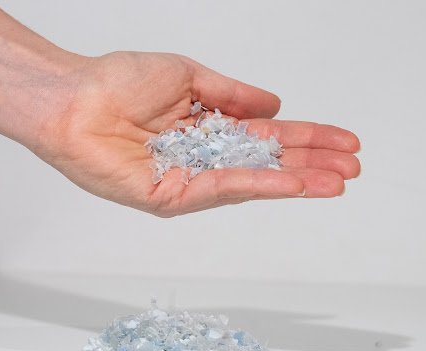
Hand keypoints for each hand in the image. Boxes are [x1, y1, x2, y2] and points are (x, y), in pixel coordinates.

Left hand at [39, 52, 360, 216]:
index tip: (343, 141)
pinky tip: (293, 183)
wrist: (71, 98)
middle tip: (353, 168)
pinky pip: (222, 189)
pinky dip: (259, 184)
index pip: (269, 137)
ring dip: (298, 180)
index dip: (307, 138)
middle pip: (269, 163)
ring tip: (337, 181)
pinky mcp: (172, 197)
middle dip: (313, 164)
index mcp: (210, 130)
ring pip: (253, 182)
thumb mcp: (189, 77)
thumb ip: (233, 95)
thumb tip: (275, 104)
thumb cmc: (117, 82)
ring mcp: (190, 181)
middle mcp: (205, 158)